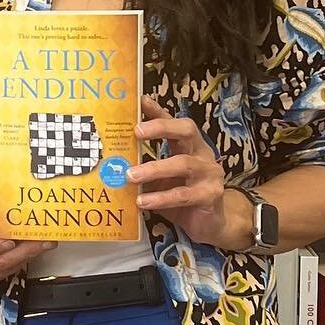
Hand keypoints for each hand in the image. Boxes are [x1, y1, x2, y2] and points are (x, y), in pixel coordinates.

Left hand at [132, 96, 233, 245]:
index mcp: (190, 145)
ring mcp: (209, 174)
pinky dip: (161, 198)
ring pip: (182, 164)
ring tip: (130, 176)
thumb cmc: (182, 195)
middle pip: (186, 130)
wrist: (211, 222)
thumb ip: (146, 164)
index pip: (174, 122)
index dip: (158, 112)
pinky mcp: (210, 195)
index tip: (139, 102)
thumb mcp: (162, 177)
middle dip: (161, 128)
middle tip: (136, 132)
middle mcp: (202, 154)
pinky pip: (183, 195)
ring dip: (154, 169)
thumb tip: (113, 157)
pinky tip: (143, 202)